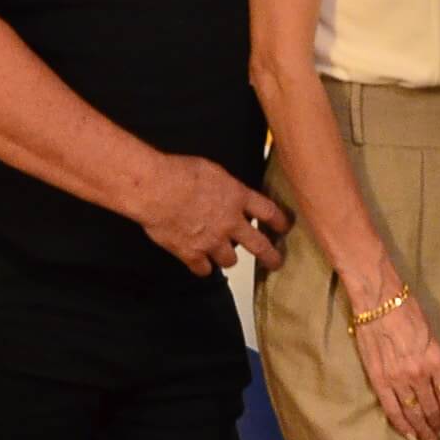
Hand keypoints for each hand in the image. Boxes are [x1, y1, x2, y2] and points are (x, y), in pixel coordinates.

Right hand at [142, 155, 290, 276]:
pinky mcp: (191, 253)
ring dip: (228, 258)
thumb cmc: (179, 173)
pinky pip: (202, 269)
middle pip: (259, 245)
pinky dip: (202, 268)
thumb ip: (225, 186)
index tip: (284, 227)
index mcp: (237, 197)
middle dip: (270, 256)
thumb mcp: (212, 170)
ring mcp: (211, 241)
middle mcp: (229, 222)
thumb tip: (227, 189)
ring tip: (225, 256)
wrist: (156, 189)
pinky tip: (200, 265)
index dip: (279, 221)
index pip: (269, 212)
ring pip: (230, 261)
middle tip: (275, 262)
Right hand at [350, 290, 439, 439]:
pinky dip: (401, 425)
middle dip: (437, 425)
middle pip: (432, 409)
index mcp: (437, 360)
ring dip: (422, 430)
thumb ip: (434, 361)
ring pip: (413, 414)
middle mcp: (420, 374)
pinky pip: (392, 409)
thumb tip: (436, 383)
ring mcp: (398, 379)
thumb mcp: (431, 336)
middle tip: (439, 436)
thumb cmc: (407, 311)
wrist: (378, 301)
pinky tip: (408, 435)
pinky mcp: (379, 380)